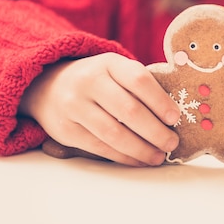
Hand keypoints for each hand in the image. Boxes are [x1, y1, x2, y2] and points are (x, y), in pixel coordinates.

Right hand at [19, 53, 179, 165]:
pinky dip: (124, 157)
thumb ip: (139, 86)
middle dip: (155, 131)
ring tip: (159, 156)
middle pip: (129, 110)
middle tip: (172, 143)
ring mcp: (74, 106)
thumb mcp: (115, 71)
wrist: (47, 87)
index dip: (160, 101)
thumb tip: (173, 118)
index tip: (175, 118)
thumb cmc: (97, 82)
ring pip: (114, 134)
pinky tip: (139, 160)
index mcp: (108, 63)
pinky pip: (100, 148)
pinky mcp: (66, 130)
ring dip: (141, 149)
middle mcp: (88, 82)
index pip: (139, 80)